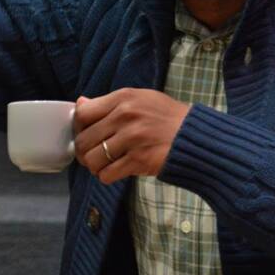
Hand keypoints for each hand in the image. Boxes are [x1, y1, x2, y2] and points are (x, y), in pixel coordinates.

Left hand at [72, 88, 190, 184]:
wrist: (196, 137)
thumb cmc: (168, 118)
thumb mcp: (140, 99)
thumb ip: (109, 102)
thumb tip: (81, 103)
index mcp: (124, 98)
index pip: (82, 113)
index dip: (79, 127)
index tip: (85, 133)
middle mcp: (125, 116)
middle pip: (84, 139)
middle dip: (84, 151)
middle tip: (93, 154)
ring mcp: (132, 139)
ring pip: (92, 159)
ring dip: (94, 166)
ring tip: (105, 164)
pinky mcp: (138, 160)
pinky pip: (106, 174)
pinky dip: (107, 176)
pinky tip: (116, 171)